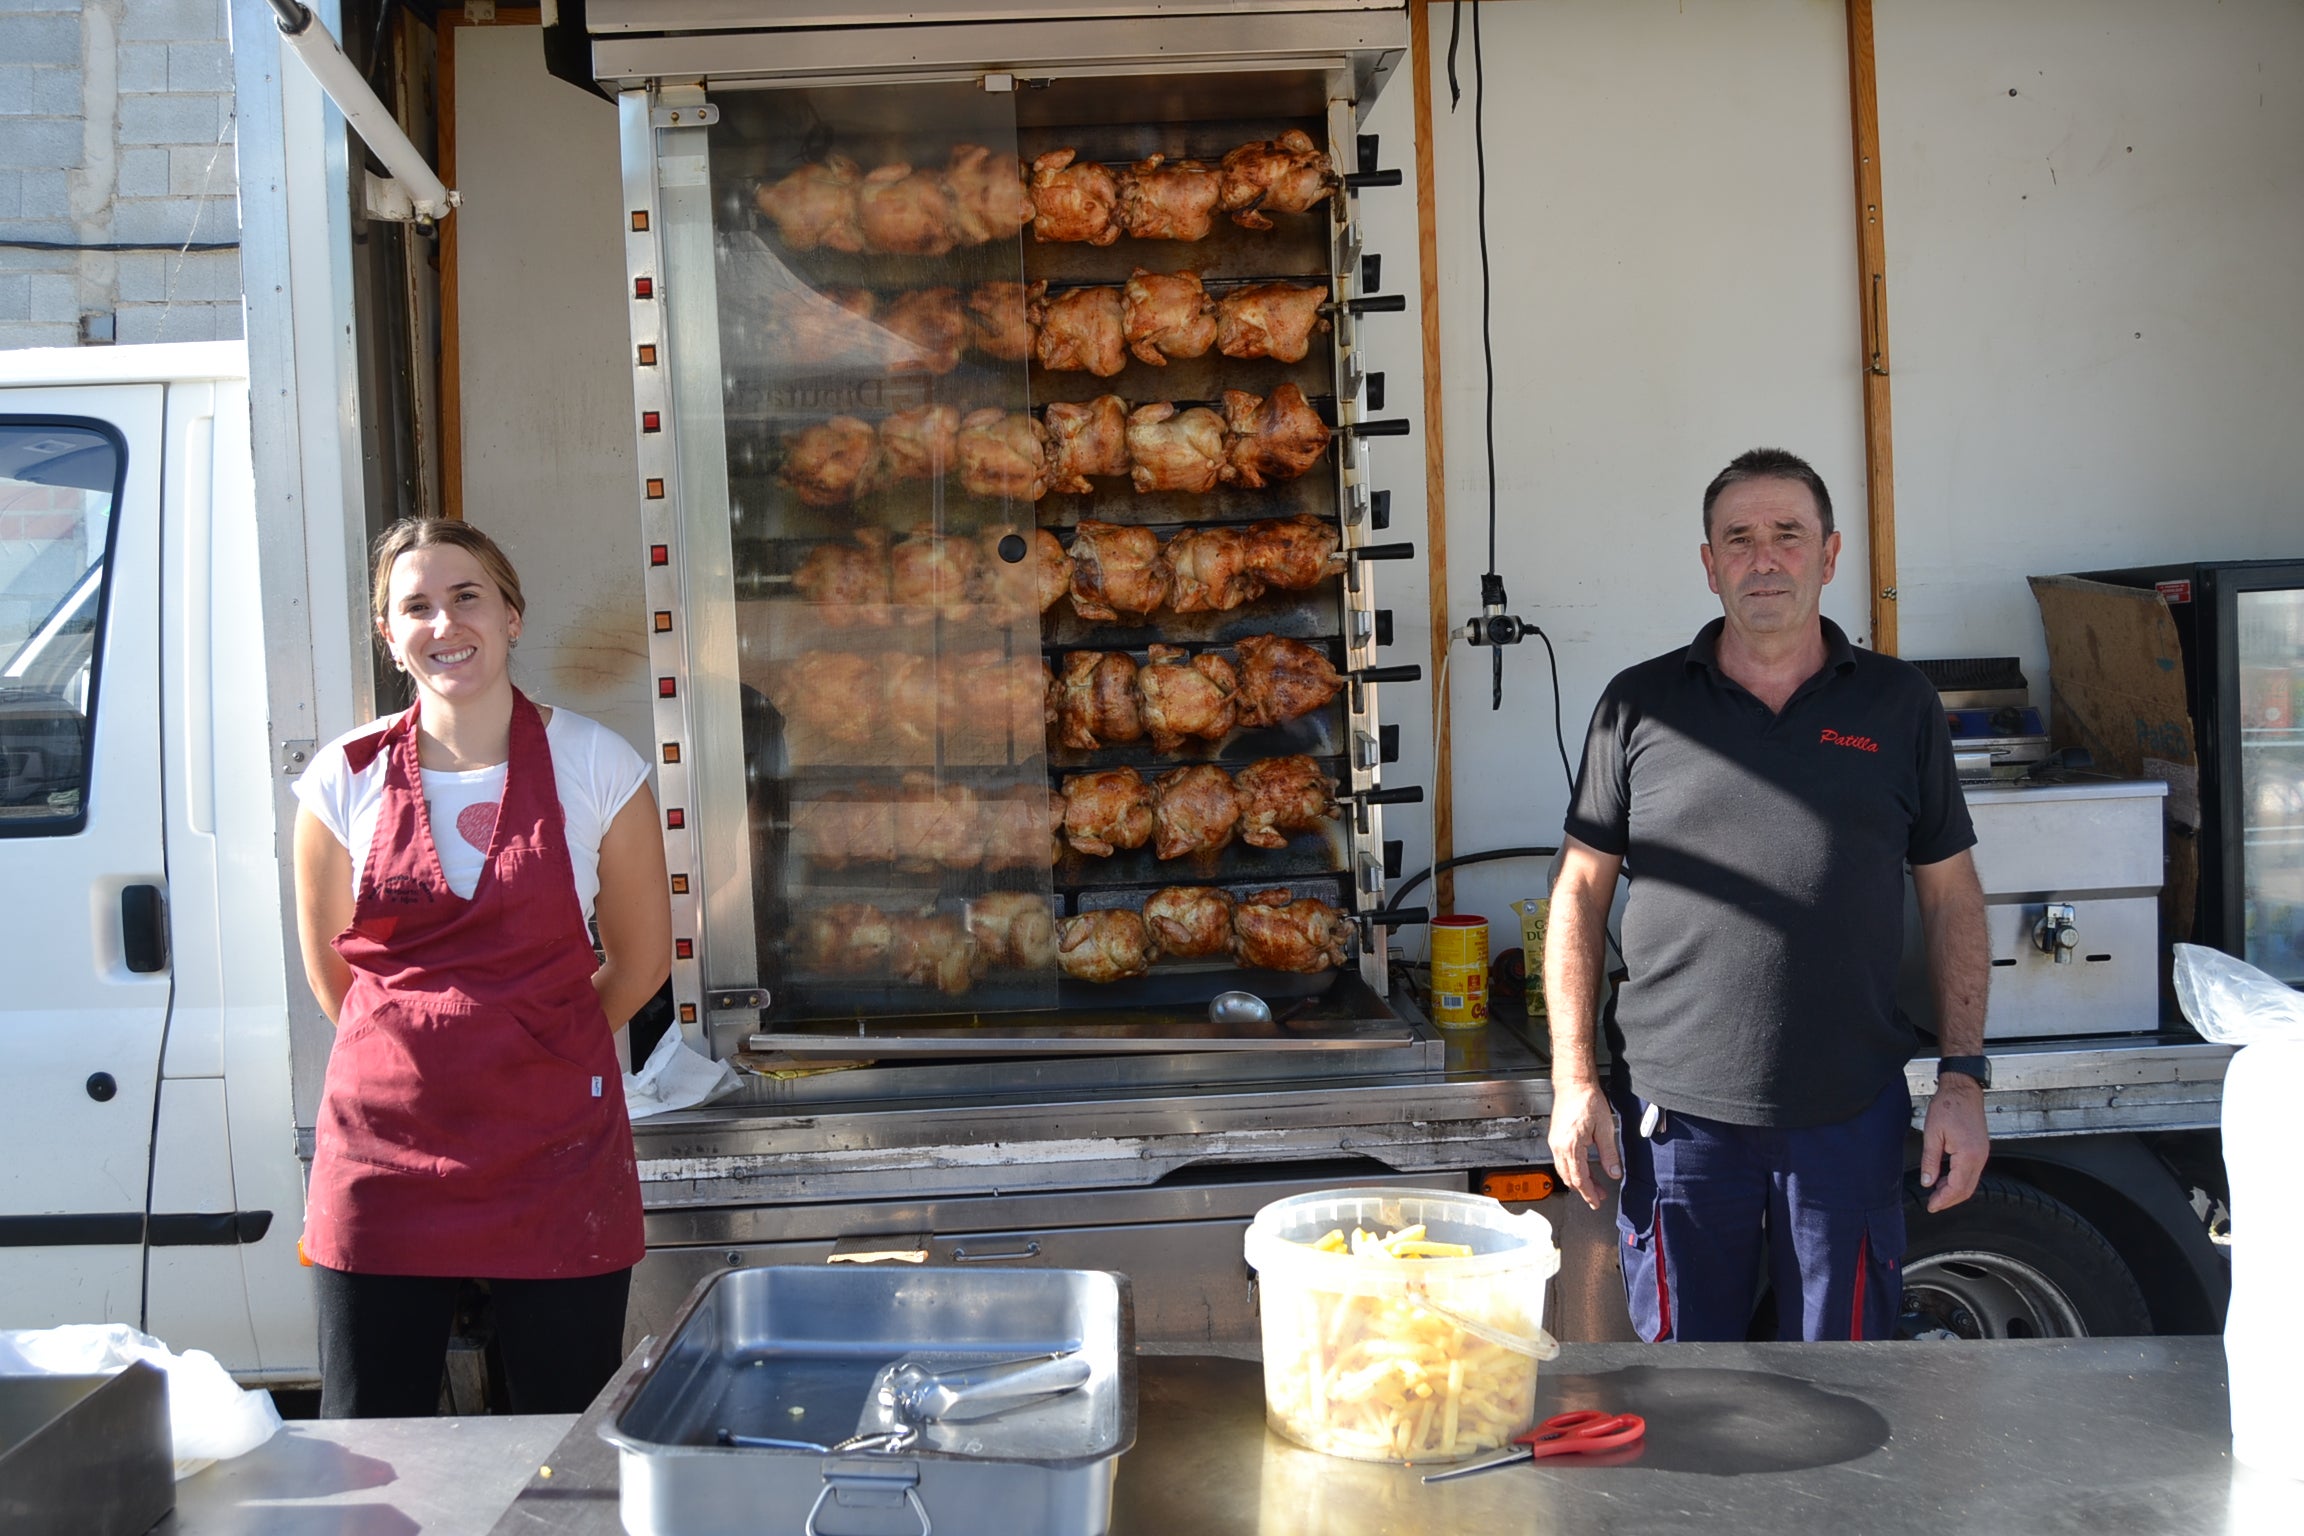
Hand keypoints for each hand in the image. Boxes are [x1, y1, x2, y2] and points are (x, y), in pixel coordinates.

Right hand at [1548, 1078, 1623, 1209]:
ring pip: (1564, 1170)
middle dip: (1584, 1190)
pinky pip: (1562, 1161)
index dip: (1589, 1193)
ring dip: (1578, 1180)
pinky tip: (1583, 1169)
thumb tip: (1614, 1172)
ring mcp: (1555, 1142)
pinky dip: (1572, 1170)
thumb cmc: (1587, 1100)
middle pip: (1569, 1177)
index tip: (1596, 1202)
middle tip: (1598, 1197)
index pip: (1579, 1178)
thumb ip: (1609, 1153)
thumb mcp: (1604, 1128)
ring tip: (1593, 1185)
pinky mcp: (1556, 1137)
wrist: (1573, 1084)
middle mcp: (1559, 1146)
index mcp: (1571, 1146)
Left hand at [1919, 1075, 1988, 1212]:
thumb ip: (1930, 1161)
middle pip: (1967, 1189)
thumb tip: (1927, 1182)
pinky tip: (1946, 1178)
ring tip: (1936, 1192)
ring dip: (1955, 1190)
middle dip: (1950, 1199)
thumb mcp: (1932, 1134)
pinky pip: (1972, 1171)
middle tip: (1933, 1203)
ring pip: (1971, 1182)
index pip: (1957, 1187)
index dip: (1944, 1200)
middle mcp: (1980, 1156)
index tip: (1931, 1206)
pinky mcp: (1981, 1149)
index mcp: (1968, 1155)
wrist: (1962, 1090)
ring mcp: (1982, 1153)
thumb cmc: (1948, 1106)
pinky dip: (1960, 1179)